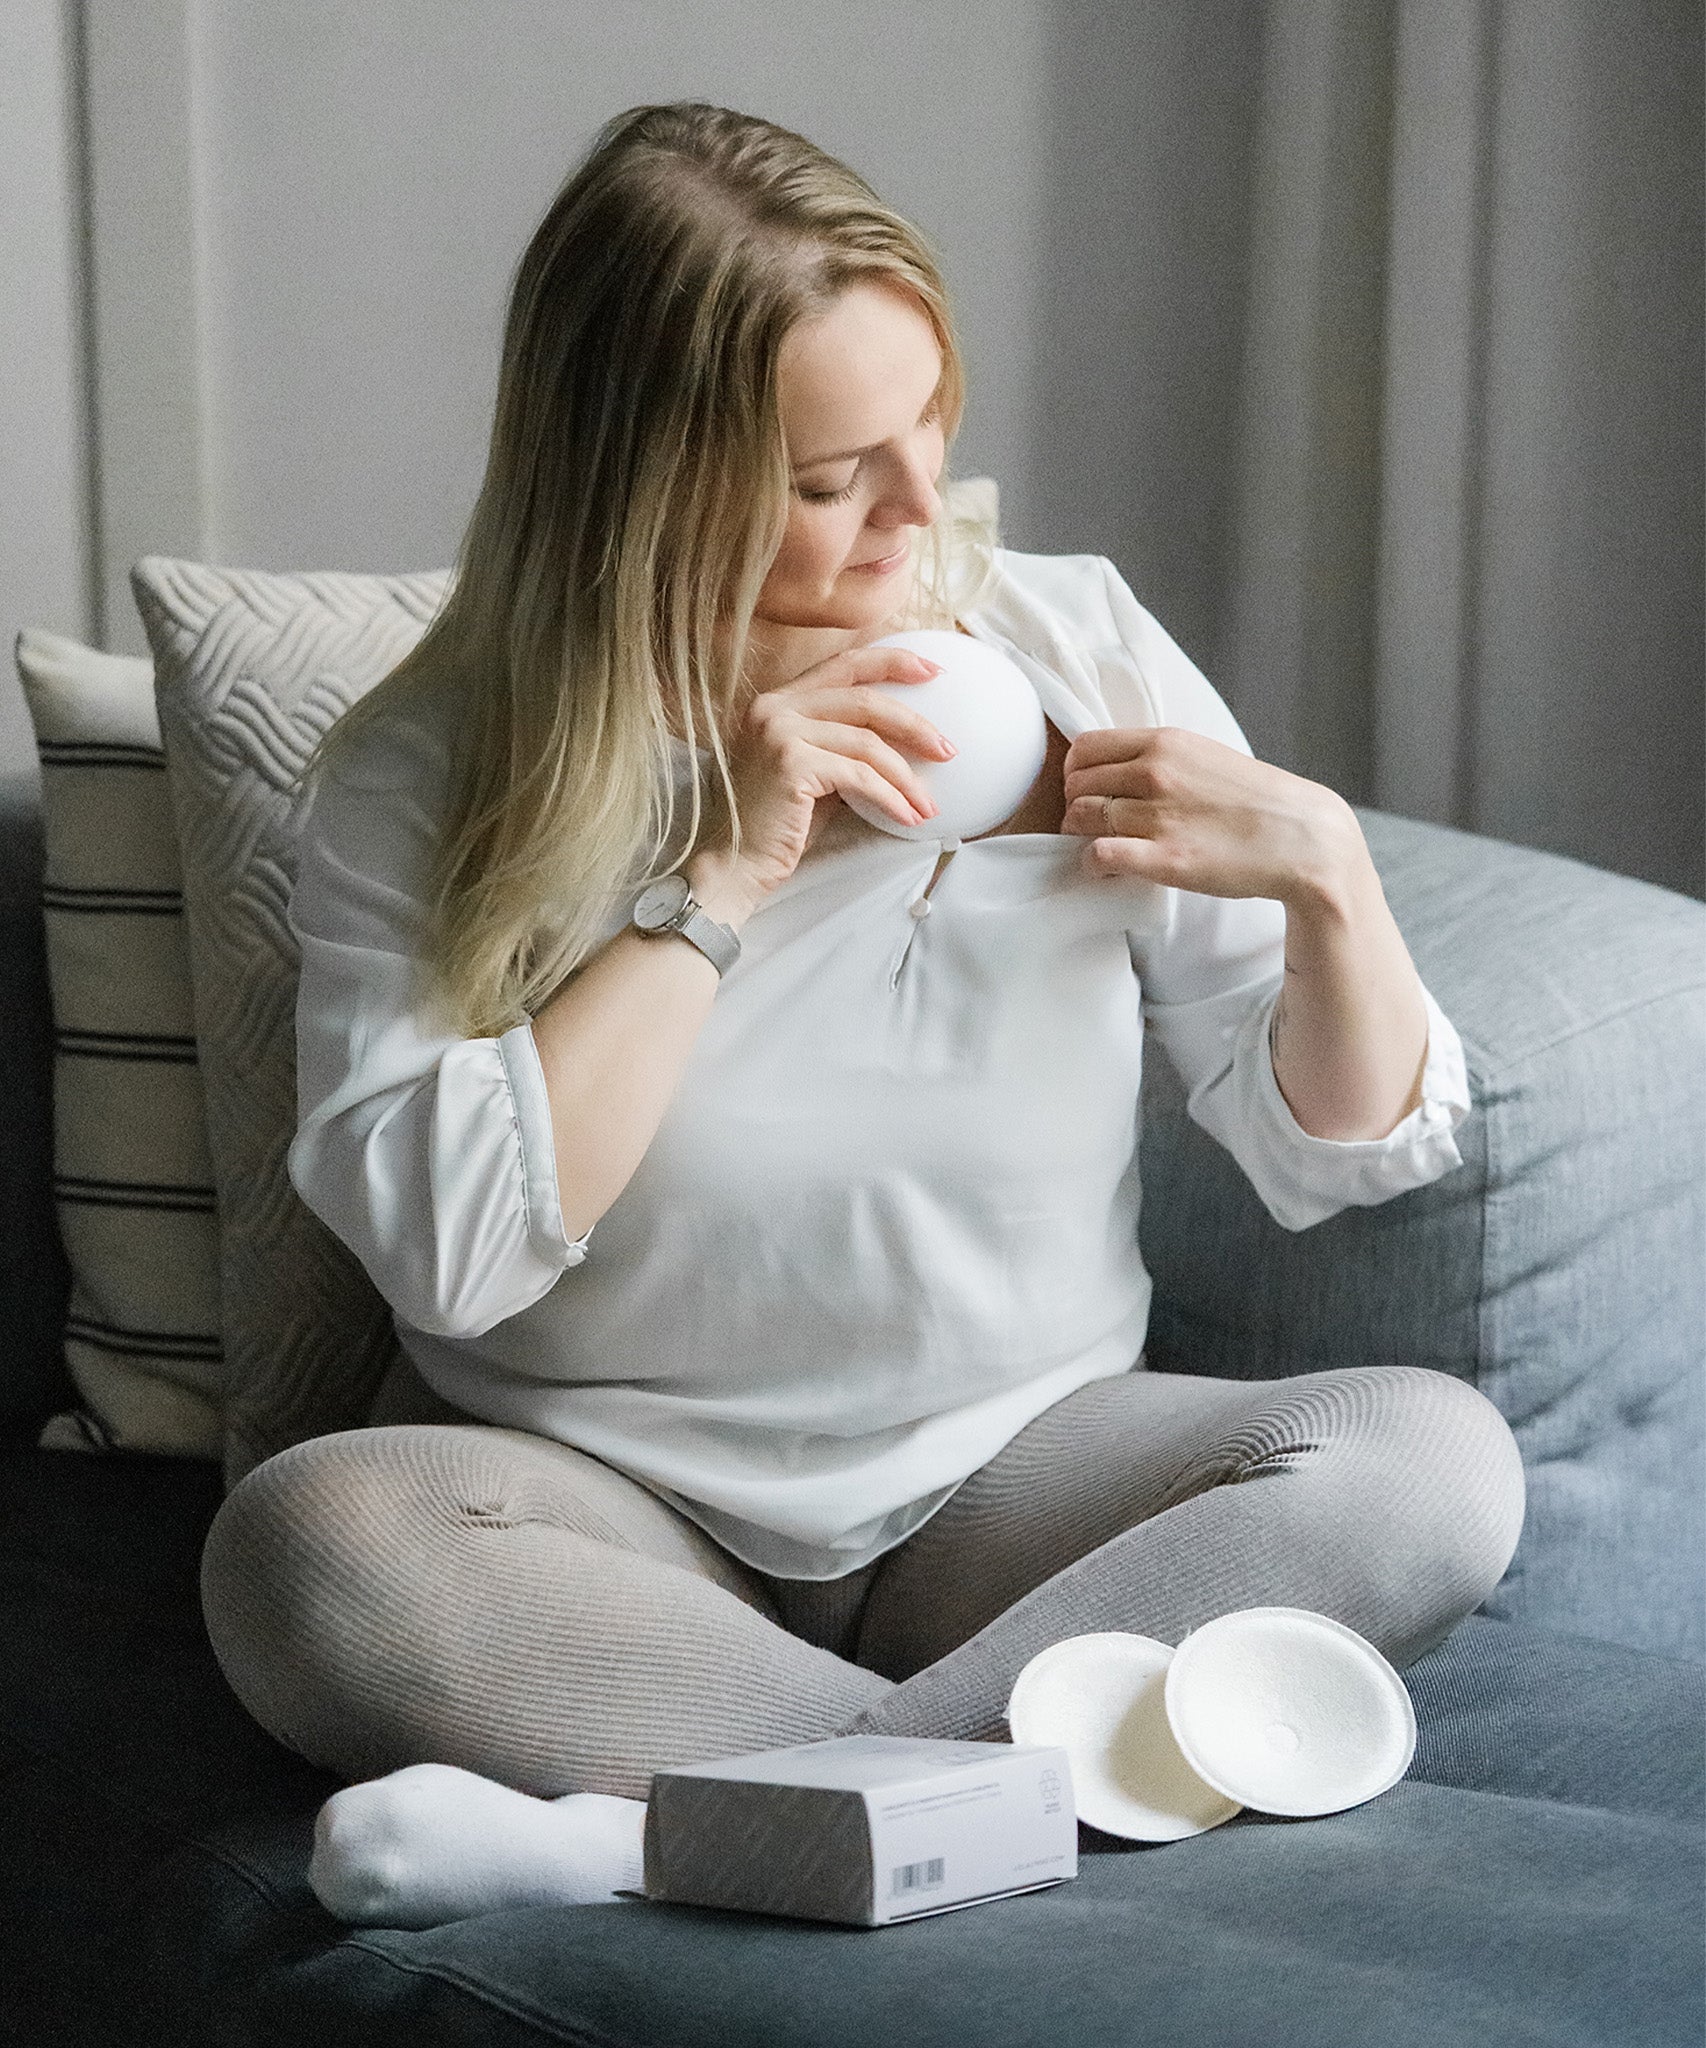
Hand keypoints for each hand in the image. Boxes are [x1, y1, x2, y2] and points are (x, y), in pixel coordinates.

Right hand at [689, 644, 954, 908]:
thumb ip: (843, 744)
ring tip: (929, 804)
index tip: (934, 670)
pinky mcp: (791, 763)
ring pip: (867, 742)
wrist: (734, 864)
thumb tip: (905, 738)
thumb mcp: (813, 772)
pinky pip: (859, 775)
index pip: (845, 664)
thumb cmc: (777, 826)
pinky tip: (908, 817)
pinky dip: (890, 797)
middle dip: (914, 724)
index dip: (893, 662)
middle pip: (864, 698)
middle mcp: (774, 707)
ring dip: (906, 776)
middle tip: (948, 749)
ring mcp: (779, 731)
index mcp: (778, 700)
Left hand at [1060, 725, 1364, 904]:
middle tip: (1091, 823)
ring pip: (1081, 818)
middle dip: (1075, 804)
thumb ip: (1162, 756)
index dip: (1076, 772)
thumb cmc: (1255, 800)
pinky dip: (1092, 862)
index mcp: (1165, 743)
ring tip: (1099, 844)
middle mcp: (1156, 773)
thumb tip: (1119, 768)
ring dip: (1080, 835)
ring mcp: (1158, 816)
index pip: (1084, 748)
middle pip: (1076, 785)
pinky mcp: (1165, 859)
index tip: (1087, 789)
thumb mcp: (1205, 756)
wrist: (1302, 838)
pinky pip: (1099, 855)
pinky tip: (1106, 866)